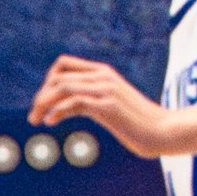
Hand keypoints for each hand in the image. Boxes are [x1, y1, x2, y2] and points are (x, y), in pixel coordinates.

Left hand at [29, 56, 184, 157]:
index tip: (43, 104)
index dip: (46, 82)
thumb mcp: (110, 106)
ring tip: (36, 121)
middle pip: (58, 76)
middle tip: (33, 117)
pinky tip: (51, 122)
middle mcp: (103, 77)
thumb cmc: (137, 123)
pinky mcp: (108, 106)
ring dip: (43, 104)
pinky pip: (75, 102)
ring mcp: (106, 90)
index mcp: (103, 73)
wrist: (163, 131)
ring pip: (63, 87)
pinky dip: (58, 111)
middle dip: (41, 96)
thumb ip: (91, 100)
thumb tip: (68, 107)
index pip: (63, 65)